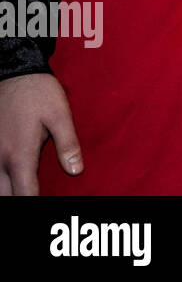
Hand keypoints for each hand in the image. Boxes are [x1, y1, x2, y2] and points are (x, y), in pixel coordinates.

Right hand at [0, 73, 82, 194]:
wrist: (13, 72)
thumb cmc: (39, 93)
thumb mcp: (60, 115)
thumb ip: (68, 145)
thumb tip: (76, 171)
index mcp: (20, 155)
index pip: (26, 194)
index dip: (35, 205)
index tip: (46, 208)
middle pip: (4, 195)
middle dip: (17, 201)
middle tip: (31, 200)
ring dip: (6, 192)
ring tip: (19, 193)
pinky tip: (7, 181)